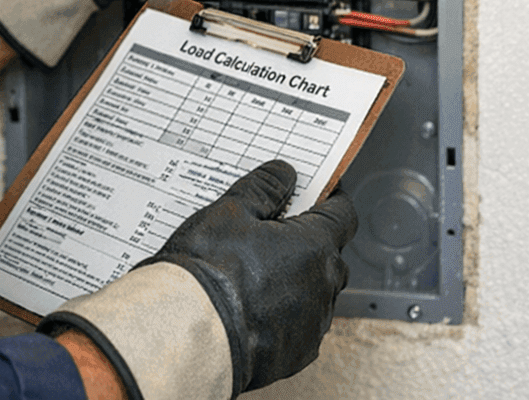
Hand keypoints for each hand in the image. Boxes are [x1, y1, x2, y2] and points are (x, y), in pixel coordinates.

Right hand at [137, 160, 356, 394]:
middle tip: (275, 232)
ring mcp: (312, 324)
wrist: (186, 333)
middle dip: (311, 242)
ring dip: (299, 280)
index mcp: (315, 246)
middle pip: (331, 255)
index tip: (319, 194)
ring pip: (317, 293)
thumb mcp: (230, 211)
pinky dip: (286, 315)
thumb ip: (264, 188)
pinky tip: (255, 308)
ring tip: (259, 274)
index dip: (331, 200)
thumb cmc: (209, 271)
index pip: (342, 215)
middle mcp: (323, 286)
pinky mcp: (296, 355)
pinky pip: (302, 327)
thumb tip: (284, 173)